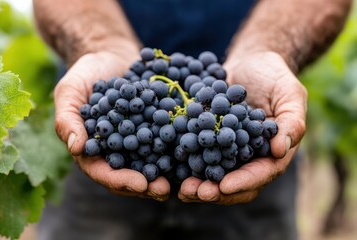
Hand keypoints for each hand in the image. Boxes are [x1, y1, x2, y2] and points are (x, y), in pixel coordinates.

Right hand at [54, 51, 169, 200]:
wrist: (111, 56)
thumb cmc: (85, 74)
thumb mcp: (70, 91)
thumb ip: (68, 118)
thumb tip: (75, 147)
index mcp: (93, 148)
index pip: (104, 172)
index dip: (121, 180)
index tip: (140, 184)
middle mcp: (116, 149)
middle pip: (130, 174)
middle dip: (147, 184)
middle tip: (164, 190)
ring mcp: (137, 139)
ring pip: (150, 163)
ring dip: (165, 173)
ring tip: (181, 180)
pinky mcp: (154, 127)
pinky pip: (165, 141)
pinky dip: (177, 149)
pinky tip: (191, 152)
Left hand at [178, 51, 306, 204]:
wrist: (250, 63)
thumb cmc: (274, 77)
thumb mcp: (290, 94)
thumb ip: (291, 122)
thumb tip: (280, 151)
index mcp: (271, 151)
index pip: (261, 173)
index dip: (244, 182)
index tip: (224, 186)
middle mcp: (248, 155)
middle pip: (234, 181)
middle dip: (215, 191)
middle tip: (195, 192)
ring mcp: (227, 148)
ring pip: (213, 173)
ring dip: (198, 184)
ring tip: (182, 189)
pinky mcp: (209, 137)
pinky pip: (198, 154)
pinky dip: (186, 163)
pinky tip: (171, 166)